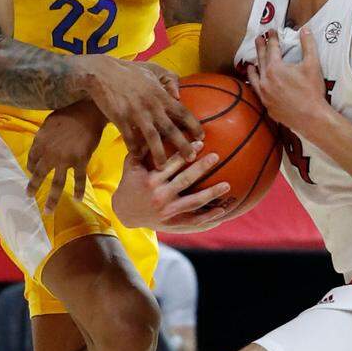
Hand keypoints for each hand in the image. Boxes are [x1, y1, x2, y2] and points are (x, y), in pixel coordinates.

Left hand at [26, 101, 106, 210]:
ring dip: (52, 199)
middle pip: (39, 174)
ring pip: (57, 183)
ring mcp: (65, 160)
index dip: (31, 166)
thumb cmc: (69, 113)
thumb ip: (44, 135)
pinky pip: (79, 179)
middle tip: (29, 196)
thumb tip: (43, 142)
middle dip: (33, 187)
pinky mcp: (80, 161)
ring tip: (48, 211)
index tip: (32, 171)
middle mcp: (50, 154)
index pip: (32, 159)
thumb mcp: (49, 122)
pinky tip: (78, 199)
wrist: (87, 113)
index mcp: (40, 142)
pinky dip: (79, 190)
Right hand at [84, 57, 202, 167]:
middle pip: (171, 129)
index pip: (183, 112)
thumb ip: (169, 79)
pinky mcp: (120, 118)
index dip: (194, 125)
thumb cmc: (129, 71)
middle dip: (182, 145)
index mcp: (161, 95)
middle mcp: (152, 106)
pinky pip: (129, 137)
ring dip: (158, 153)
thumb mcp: (153, 69)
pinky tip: (137, 157)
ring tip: (163, 166)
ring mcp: (136, 113)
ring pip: (151, 137)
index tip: (202, 137)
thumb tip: (179, 94)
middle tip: (191, 158)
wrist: (102, 73)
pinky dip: (134, 148)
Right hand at [113, 144, 232, 231]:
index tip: (201, 143)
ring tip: (227, 185)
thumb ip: (141, 148)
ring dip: (211, 194)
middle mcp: (160, 196)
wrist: (124, 213)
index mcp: (151, 180)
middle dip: (202, 168)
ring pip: (193, 202)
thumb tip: (153, 127)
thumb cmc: (130, 183)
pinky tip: (222, 212)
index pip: (172, 164)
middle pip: (185, 180)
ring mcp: (168, 212)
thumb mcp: (131, 164)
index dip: (186, 153)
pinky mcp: (173, 224)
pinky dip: (208, 218)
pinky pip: (193, 222)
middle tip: (216, 157)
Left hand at [247, 28, 329, 136]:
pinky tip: (257, 86)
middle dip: (260, 48)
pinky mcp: (267, 106)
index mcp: (275, 68)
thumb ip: (308, 45)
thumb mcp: (313, 64)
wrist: (311, 117)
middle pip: (261, 60)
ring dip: (253, 68)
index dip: (272, 39)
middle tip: (258, 39)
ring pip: (254, 78)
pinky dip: (256, 85)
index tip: (271, 31)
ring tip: (250, 64)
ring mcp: (264, 94)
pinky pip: (258, 92)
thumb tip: (305, 29)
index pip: (272, 49)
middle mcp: (265, 80)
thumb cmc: (312, 90)